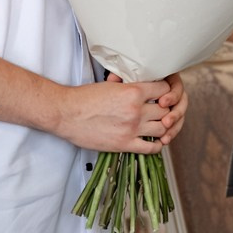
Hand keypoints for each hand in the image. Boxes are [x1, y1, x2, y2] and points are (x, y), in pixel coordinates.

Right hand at [52, 74, 179, 154]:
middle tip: (161, 111)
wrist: (66, 114)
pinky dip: (157, 145)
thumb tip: (143, 85)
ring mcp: (132, 129)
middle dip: (165, 110)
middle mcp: (136, 110)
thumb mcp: (111, 85)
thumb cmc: (85, 98)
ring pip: (162, 129)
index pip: (164, 90)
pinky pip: (151, 148)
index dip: (165, 92)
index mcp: (133, 92)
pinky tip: (154, 141)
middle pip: (166, 111)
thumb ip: (130, 86)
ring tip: (158, 125)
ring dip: (162, 127)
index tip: (161, 95)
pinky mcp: (125, 144)